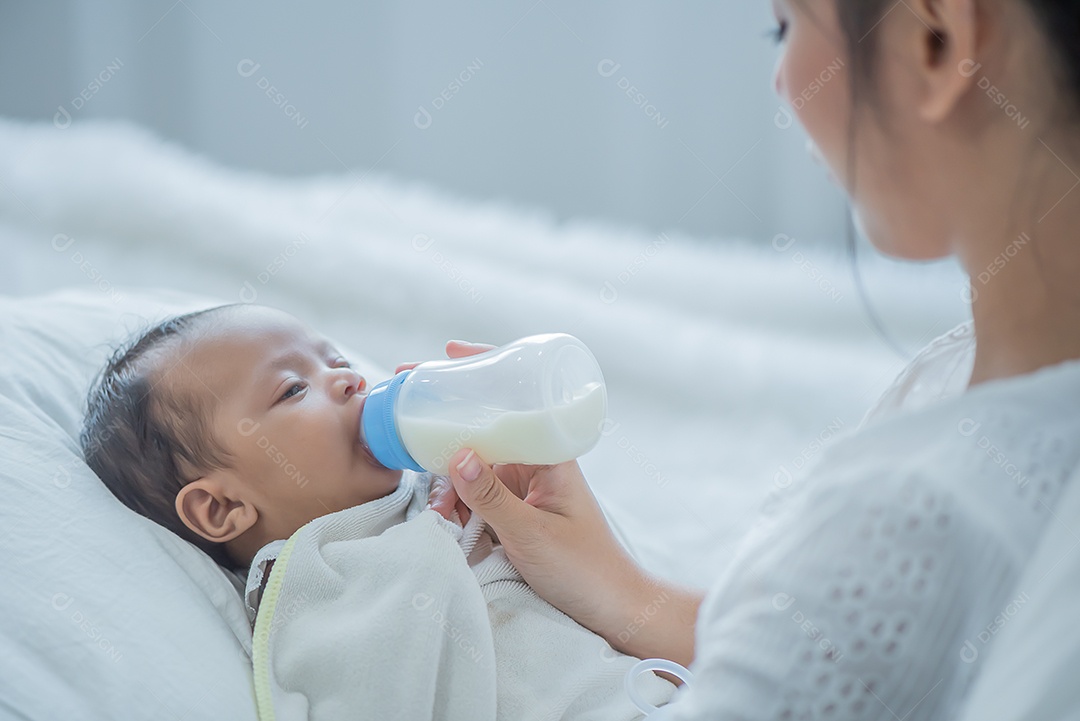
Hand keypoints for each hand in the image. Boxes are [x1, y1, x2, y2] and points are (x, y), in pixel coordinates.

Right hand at [414, 340, 701, 664]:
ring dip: (450, 485)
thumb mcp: (530, 533)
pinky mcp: (517, 511)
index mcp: (552, 454)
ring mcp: (526, 486)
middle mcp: (538, 462)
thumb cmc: (585, 568)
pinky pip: (477, 496)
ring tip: (440, 515)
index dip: (483, 370)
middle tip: (407, 416)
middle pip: (486, 429)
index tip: (447, 354)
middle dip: (449, 429)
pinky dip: (459, 506)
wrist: (613, 608)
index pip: (517, 398)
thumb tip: (457, 452)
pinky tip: (447, 524)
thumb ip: (490, 496)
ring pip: (474, 467)